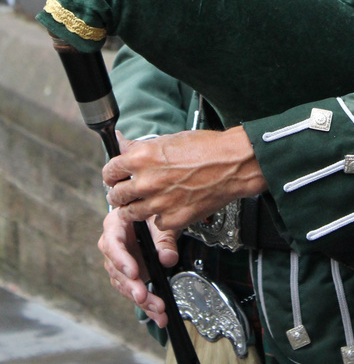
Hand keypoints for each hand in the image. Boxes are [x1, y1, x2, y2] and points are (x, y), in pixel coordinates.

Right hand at [98, 205, 178, 327]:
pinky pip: (133, 291)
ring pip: (124, 284)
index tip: (134, 273)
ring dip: (141, 300)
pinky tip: (157, 315)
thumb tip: (168, 259)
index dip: (121, 260)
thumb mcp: (162, 221)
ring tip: (158, 310)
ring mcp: (118, 262)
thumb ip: (165, 239)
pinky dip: (146, 305)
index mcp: (115, 224)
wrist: (156, 215)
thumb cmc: (155, 212)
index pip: (113, 243)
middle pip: (116, 269)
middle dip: (131, 286)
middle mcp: (112, 245)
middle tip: (143, 297)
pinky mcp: (127, 275)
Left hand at [102, 126, 265, 231]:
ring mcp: (158, 203)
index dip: (112, 175)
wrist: (233, 163)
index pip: (109, 171)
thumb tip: (121, 143)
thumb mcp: (169, 140)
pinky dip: (160, 218)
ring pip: (131, 214)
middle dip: (120, 194)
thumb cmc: (206, 148)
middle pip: (116, 196)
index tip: (116, 178)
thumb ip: (141, 147)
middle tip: (128, 193)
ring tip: (147, 202)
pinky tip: (170, 207)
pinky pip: (156, 224)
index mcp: (142, 157)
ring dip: (135, 209)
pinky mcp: (172, 219)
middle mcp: (146, 181)